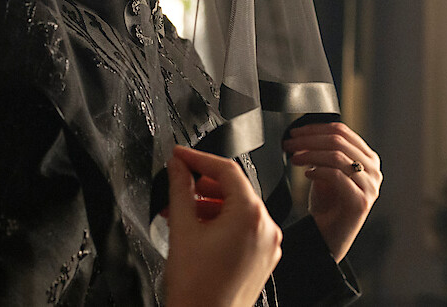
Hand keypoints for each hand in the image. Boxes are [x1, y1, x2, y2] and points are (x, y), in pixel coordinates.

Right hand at [164, 145, 281, 306]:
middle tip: (178, 181)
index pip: (226, 170)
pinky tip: (198, 228)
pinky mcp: (263, 259)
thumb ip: (180, 189)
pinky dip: (221, 222)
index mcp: (250, 216)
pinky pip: (244, 229)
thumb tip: (178, 166)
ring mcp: (268, 245)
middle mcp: (266, 228)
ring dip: (209, 205)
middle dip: (202, 185)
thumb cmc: (197, 290)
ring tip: (181, 210)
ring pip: (238, 210)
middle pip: (234, 189)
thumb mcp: (182, 229)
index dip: (199, 158)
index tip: (180, 155)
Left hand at [282, 122, 381, 261]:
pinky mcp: (361, 200)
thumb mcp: (325, 171)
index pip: (342, 131)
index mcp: (367, 158)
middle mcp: (373, 169)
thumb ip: (322, 152)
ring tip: (294, 159)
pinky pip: (337, 176)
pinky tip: (307, 174)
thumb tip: (304, 133)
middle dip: (309, 140)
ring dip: (310, 154)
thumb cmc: (328, 204)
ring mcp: (370, 185)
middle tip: (290, 144)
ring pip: (337, 156)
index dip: (315, 128)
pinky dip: (318, 171)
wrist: (329, 236)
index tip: (295, 132)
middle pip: (339, 141)